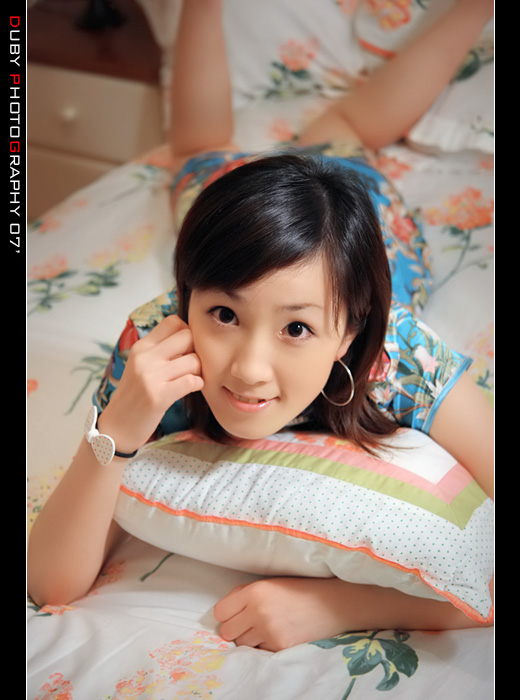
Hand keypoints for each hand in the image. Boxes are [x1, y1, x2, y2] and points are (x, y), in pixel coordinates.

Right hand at [98, 315, 202, 452]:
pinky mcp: (158, 396)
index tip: (186, 348)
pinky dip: (197, 384)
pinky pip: (192, 381)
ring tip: (190, 379)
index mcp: (141, 346)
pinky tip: (190, 389)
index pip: (173, 321)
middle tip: (191, 365)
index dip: (187, 332)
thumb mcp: (140, 365)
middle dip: (196, 350)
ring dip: (198, 371)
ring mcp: (151, 376)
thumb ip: (160, 349)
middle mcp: (145, 357)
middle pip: (188, 336)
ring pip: (194, 360)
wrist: (116, 427)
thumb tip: (190, 335)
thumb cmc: (135, 395)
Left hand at [213, 577, 351, 651]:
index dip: (227, 613)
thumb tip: (225, 610)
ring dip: (250, 638)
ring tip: (267, 627)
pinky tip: (278, 633)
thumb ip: (245, 594)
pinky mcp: (280, 647)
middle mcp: (259, 612)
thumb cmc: (299, 590)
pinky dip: (265, 645)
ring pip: (242, 644)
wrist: (331, 603)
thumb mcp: (270, 583)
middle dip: (236, 628)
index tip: (235, 613)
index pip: (220, 612)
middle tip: (250, 623)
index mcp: (255, 592)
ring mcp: (269, 631)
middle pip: (227, 632)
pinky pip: (259, 651)